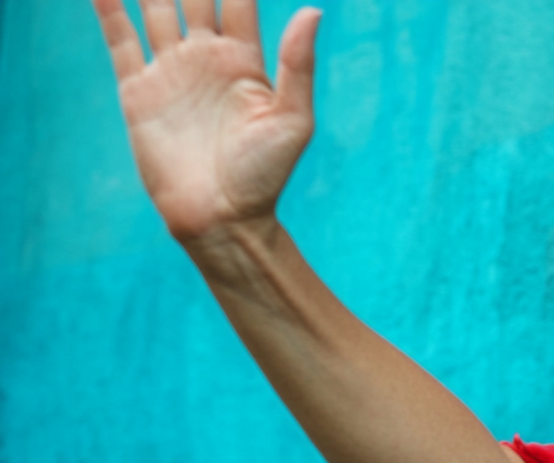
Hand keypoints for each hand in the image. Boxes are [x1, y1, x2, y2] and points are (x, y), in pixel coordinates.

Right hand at [93, 0, 321, 240]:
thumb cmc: (265, 176)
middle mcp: (207, 58)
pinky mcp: (139, 90)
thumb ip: (298, 65)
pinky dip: (109, 7)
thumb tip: (313, 10)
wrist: (221, 218)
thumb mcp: (293, 120)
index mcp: (247, 61)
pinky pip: (120, 38)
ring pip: (155, 6)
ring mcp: (172, 71)